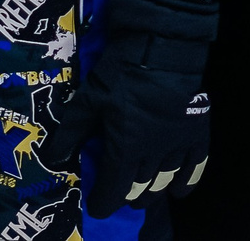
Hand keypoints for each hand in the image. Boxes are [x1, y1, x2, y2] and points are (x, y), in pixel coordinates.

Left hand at [47, 0, 216, 217]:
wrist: (161, 45)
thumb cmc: (121, 71)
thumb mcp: (89, 99)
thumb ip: (71, 132)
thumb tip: (53, 157)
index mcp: (124, 147)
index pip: (113, 190)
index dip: (104, 202)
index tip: (98, 204)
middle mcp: (152, 152)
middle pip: (139, 188)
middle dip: (126, 196)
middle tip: (118, 193)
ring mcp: (177, 142)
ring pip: (164, 179)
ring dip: (151, 191)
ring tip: (143, 194)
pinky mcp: (195, 130)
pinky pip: (196, 164)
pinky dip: (189, 181)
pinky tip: (180, 191)